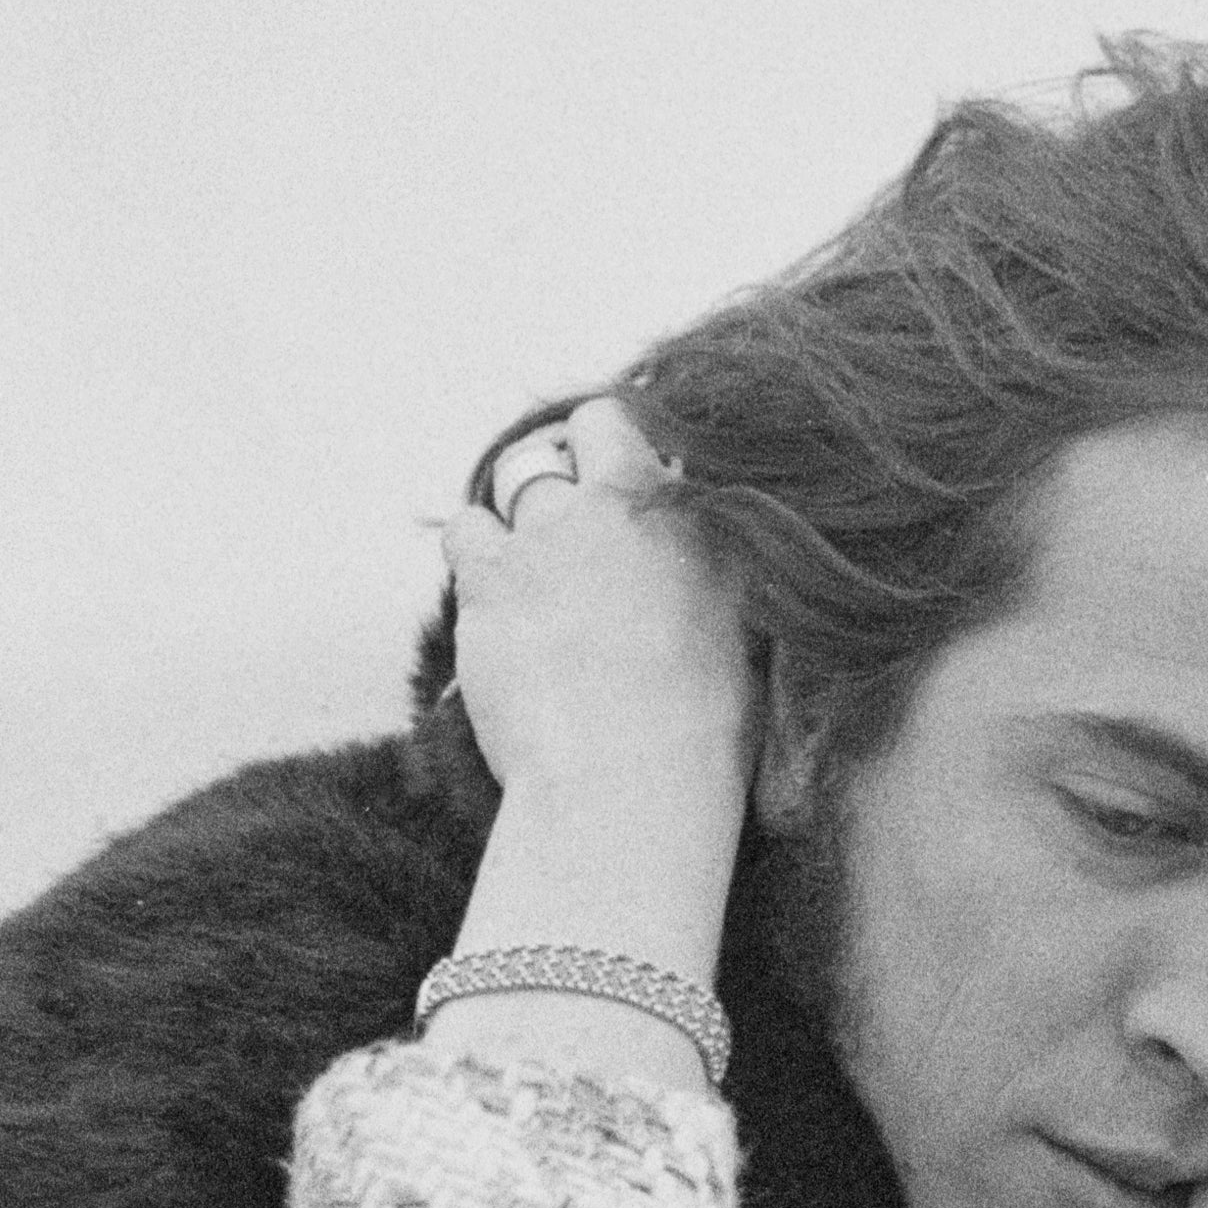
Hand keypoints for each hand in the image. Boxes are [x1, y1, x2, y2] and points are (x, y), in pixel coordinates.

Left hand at [429, 396, 752, 1080]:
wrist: (627, 779)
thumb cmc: (697, 739)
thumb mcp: (741, 645)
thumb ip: (715, 582)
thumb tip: (700, 578)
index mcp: (703, 517)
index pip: (661, 432)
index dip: (629, 448)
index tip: (618, 481)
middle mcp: (631, 507)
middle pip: (588, 429)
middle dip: (576, 460)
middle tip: (571, 521)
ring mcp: (555, 532)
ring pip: (519, 476)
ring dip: (522, 513)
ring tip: (531, 572)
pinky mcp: (492, 572)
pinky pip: (465, 526)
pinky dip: (473, 548)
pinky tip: (489, 593)